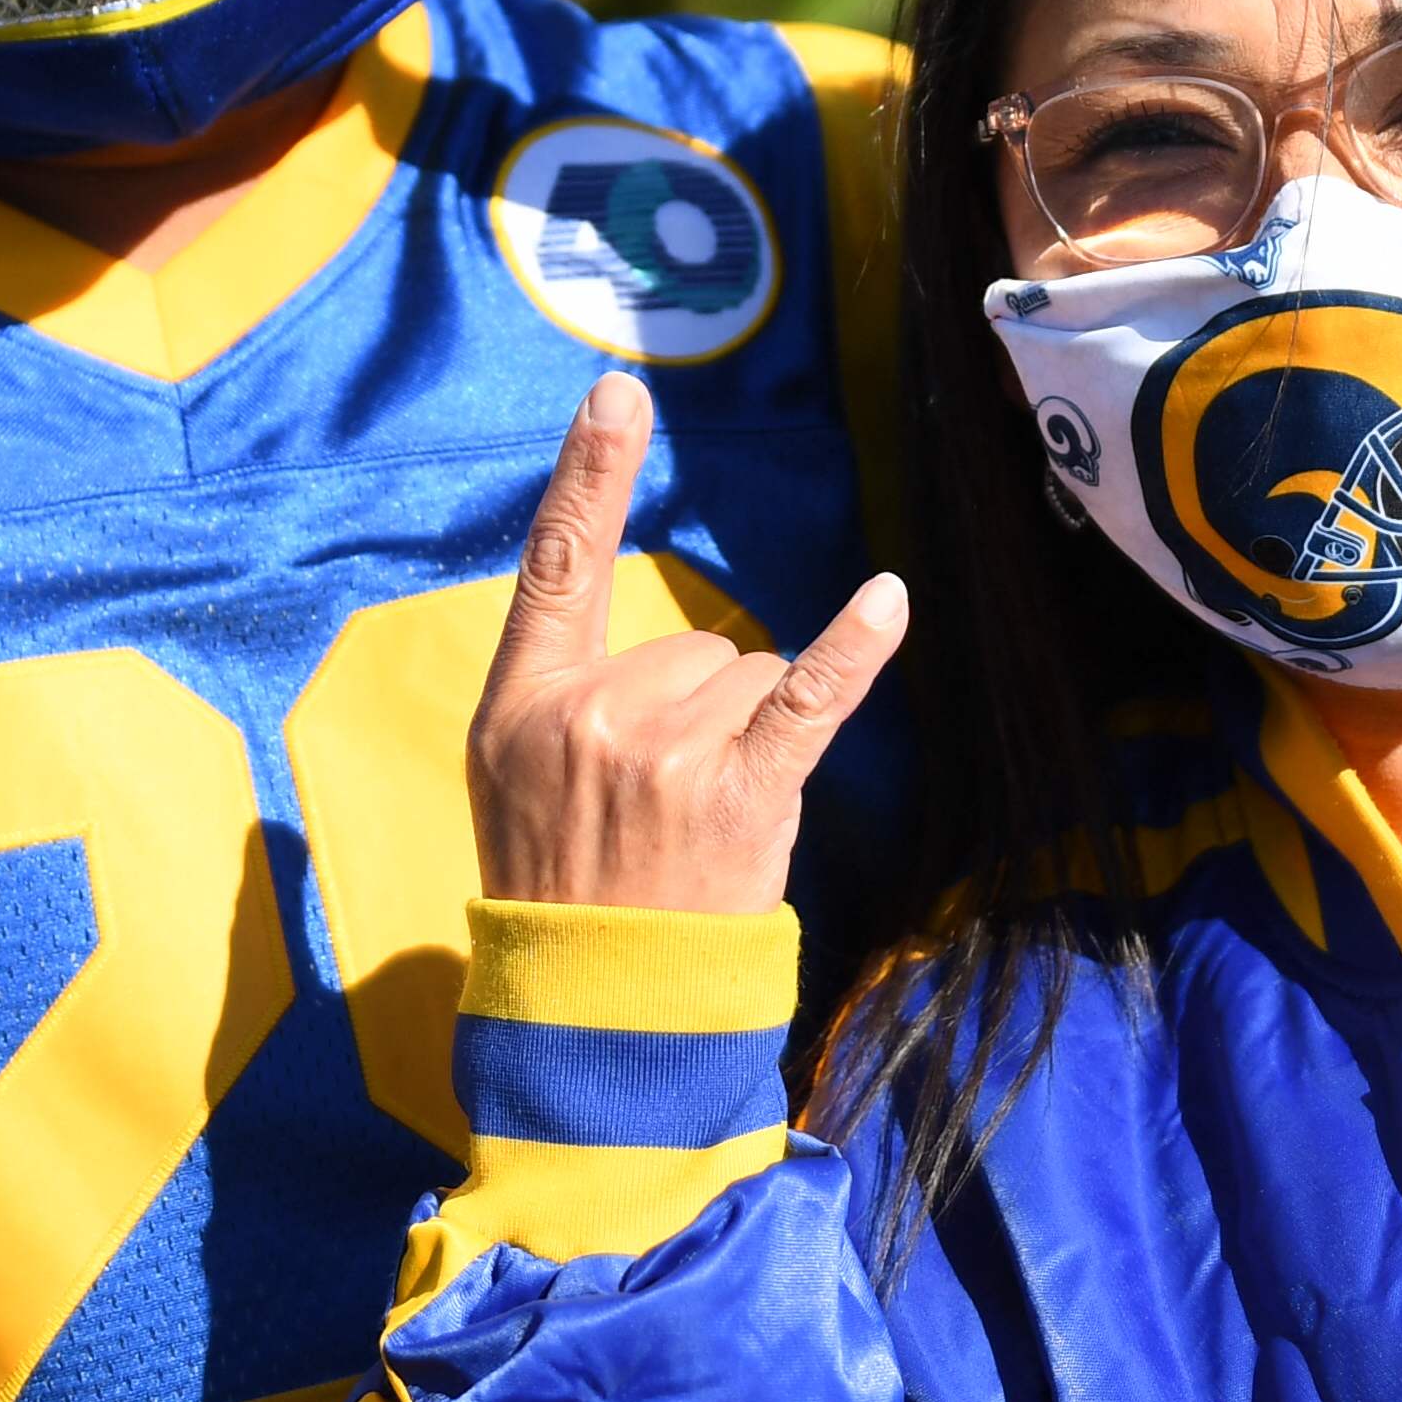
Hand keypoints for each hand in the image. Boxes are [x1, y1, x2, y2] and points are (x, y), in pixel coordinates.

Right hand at [469, 374, 906, 915]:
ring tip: (697, 828)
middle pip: (696, 644)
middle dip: (699, 715)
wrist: (594, 1009)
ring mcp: (665, 754)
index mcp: (524, 700)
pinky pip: (807, 700)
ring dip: (745, 744)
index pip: (558, 562)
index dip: (588, 472)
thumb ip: (565, 694)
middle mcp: (591, 712)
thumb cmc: (561, 885)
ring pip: (751, 680)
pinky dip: (854, 651)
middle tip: (660, 809)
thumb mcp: (513, 779)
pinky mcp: (740, 795)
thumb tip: (658, 647)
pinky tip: (888, 599)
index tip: (618, 392)